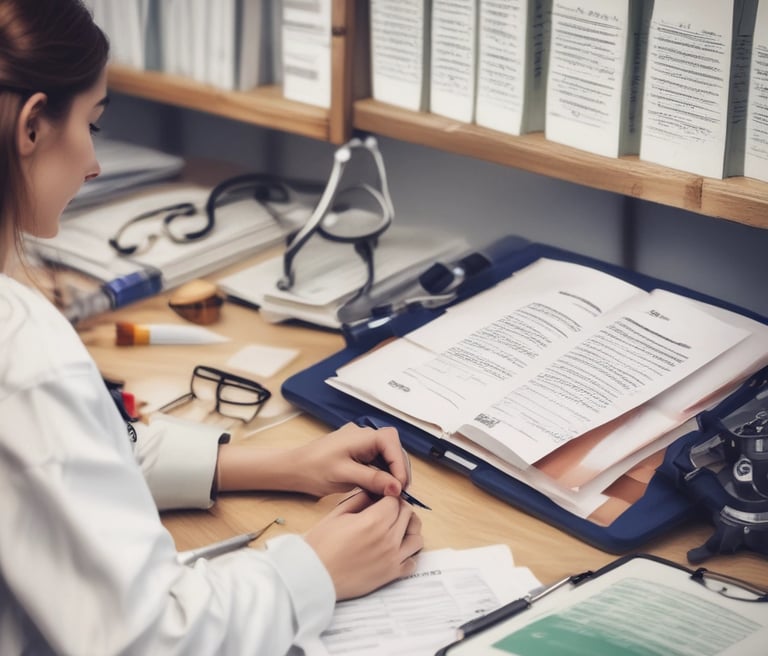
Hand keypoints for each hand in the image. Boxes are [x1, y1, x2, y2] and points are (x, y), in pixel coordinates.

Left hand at [285, 422, 409, 497]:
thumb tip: (396, 487)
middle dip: (399, 470)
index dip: (400, 464)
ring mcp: (361, 444)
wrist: (293, 469)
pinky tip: (380, 488)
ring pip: (387, 456)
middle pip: (393, 449)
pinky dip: (382, 474)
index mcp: (362, 436)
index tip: (400, 486)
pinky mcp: (358, 453)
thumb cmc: (313, 468)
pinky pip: (378, 461)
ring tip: (390, 492)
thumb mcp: (344, 475)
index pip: (392, 443)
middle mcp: (364, 436)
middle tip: (398, 492)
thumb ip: (372, 479)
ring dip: (392, 473)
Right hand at [305, 491, 422, 599]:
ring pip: (416, 536)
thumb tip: (374, 492)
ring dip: (409, 529)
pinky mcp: (391, 574)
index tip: (384, 498)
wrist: (313, 575)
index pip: (395, 500)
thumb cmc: (321, 545)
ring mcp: (392, 558)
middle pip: (407, 514)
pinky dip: (408, 554)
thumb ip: (360, 499)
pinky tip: (395, 550)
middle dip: (399, 509)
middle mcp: (387, 538)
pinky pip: (413, 561)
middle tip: (387, 511)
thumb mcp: (337, 514)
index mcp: (373, 520)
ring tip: (396, 529)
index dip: (389, 496)